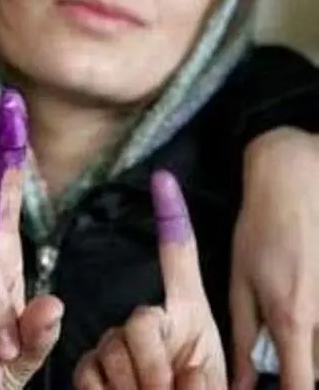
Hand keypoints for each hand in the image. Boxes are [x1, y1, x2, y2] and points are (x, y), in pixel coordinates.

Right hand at [73, 170, 225, 389]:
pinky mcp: (88, 369)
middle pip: (140, 321)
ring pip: (113, 349)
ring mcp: (112, 344)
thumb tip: (180, 372)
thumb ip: (197, 376)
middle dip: (155, 363)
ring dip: (134, 385)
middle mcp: (144, 322)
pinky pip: (88, 372)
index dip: (171, 218)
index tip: (164, 179)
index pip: (177, 260)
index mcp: (183, 314)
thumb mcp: (207, 386)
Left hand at [231, 128, 318, 389]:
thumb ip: (244, 336)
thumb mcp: (240, 282)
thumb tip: (241, 380)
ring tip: (291, 331)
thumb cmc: (260, 232)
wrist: (294, 183)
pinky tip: (307, 315)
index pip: (300, 385)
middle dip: (300, 372)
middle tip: (278, 359)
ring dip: (312, 350)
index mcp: (293, 320)